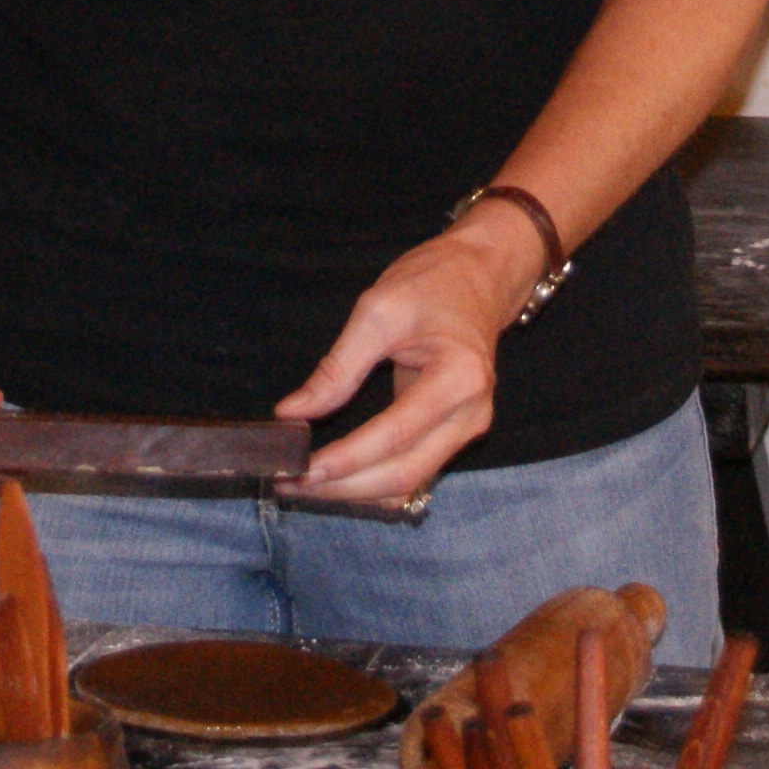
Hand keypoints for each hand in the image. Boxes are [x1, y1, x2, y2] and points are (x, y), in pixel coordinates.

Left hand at [276, 214, 540, 503]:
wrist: (480, 276)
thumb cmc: (432, 283)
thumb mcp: (378, 311)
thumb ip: (336, 369)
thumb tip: (292, 413)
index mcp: (457, 380)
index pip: (394, 436)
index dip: (345, 460)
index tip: (298, 468)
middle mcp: (470, 415)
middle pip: (403, 474)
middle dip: (342, 487)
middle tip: (288, 483)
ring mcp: (466, 429)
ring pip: (407, 483)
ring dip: (354, 492)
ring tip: (302, 484)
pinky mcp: (454, 434)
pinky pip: (412, 471)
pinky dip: (372, 482)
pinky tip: (335, 476)